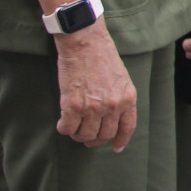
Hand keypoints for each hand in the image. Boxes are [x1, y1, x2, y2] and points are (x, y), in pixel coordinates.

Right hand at [54, 22, 137, 151]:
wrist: (85, 42)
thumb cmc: (102, 56)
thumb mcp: (121, 78)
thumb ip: (119, 97)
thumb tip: (113, 117)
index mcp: (128, 98)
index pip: (127, 127)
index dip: (121, 140)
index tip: (115, 148)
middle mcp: (112, 106)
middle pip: (104, 135)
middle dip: (94, 140)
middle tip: (86, 137)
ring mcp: (93, 107)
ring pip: (85, 136)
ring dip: (78, 135)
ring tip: (74, 127)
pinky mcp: (73, 105)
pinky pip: (67, 129)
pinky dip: (64, 129)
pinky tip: (62, 123)